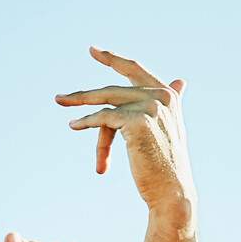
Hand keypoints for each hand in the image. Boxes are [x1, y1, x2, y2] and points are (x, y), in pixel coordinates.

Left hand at [56, 47, 194, 214]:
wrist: (171, 191)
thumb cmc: (166, 165)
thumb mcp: (169, 128)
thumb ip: (170, 103)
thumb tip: (180, 82)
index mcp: (168, 95)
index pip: (135, 70)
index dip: (113, 59)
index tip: (92, 50)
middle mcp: (162, 96)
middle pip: (113, 90)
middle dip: (84, 95)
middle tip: (59, 98)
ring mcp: (151, 107)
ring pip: (106, 103)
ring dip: (82, 109)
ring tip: (62, 108)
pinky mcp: (137, 121)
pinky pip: (103, 118)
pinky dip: (87, 123)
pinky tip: (75, 126)